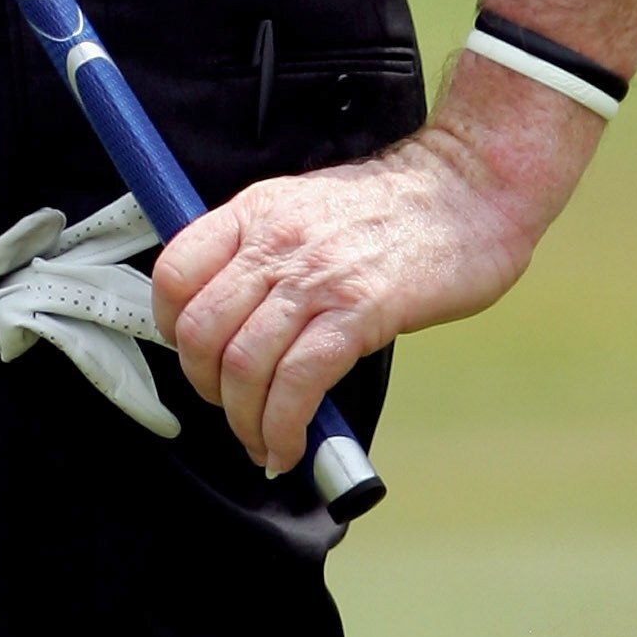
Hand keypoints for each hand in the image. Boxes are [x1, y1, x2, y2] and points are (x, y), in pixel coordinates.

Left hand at [151, 81, 598, 474]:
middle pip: (200, 329)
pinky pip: (298, 383)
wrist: (467, 190)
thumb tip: (233, 318)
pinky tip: (291, 446)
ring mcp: (315, 276)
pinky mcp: (359, 311)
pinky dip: (284, 428)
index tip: (192, 358)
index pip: (174, 272)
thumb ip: (265, 251)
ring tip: (263, 442)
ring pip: (243, 364)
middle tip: (231, 410)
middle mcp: (275, 240)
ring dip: (244, 421)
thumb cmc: (392, 207)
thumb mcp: (307, 207)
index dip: (169, 327)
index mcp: (255, 210)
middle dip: (206, 387)